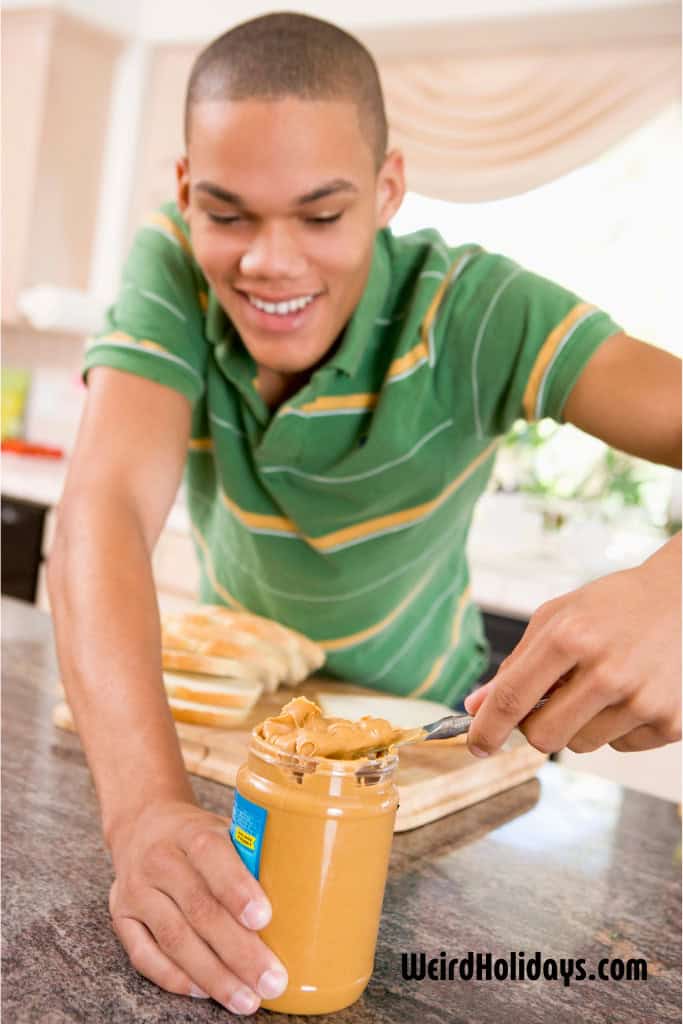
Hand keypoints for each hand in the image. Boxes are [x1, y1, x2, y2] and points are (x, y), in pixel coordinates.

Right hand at [108, 799, 287, 1014]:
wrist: (143, 824)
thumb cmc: (198, 834)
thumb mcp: (225, 828)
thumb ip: (253, 855)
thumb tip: (303, 895)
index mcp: (191, 832)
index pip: (212, 856)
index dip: (237, 888)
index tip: (264, 919)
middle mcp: (160, 860)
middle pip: (198, 909)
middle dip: (238, 950)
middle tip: (271, 980)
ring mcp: (136, 890)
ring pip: (174, 939)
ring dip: (213, 975)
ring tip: (246, 999)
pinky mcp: (121, 916)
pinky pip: (145, 956)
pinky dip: (175, 978)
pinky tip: (204, 992)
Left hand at [465, 534, 680, 756]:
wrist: (681, 599)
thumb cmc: (610, 607)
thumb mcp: (556, 618)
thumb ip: (515, 665)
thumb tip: (476, 707)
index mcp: (570, 637)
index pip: (513, 699)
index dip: (487, 730)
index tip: (476, 745)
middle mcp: (607, 672)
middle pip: (544, 737)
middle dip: (533, 728)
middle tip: (545, 703)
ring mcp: (641, 699)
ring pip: (580, 745)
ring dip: (577, 724)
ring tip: (597, 686)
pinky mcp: (670, 721)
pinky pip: (619, 746)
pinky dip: (615, 727)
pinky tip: (628, 692)